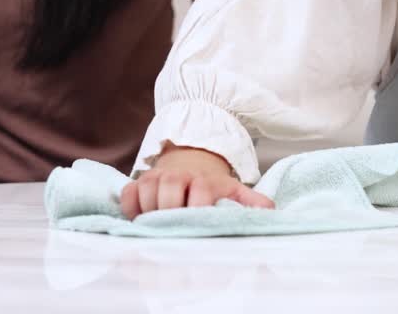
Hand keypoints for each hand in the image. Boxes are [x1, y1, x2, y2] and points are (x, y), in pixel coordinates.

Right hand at [120, 146, 273, 218]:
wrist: (190, 161)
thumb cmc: (212, 186)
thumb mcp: (235, 191)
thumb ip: (252, 202)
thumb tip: (269, 212)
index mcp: (204, 181)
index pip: (199, 194)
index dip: (197, 212)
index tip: (198, 230)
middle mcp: (178, 176)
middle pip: (169, 192)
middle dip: (170, 214)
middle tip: (174, 235)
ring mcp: (155, 178)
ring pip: (146, 192)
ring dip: (150, 213)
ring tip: (159, 230)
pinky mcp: (137, 182)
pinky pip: (128, 195)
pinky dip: (131, 209)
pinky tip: (142, 220)